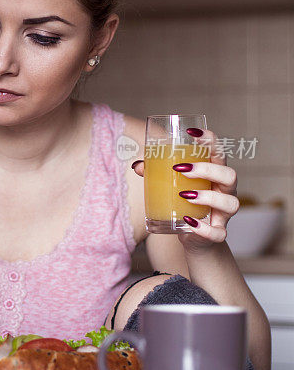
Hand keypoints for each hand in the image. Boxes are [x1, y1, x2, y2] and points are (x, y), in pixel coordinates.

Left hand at [132, 128, 238, 251]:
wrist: (193, 236)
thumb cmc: (184, 203)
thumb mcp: (172, 185)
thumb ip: (157, 173)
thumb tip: (138, 165)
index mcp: (215, 174)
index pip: (219, 152)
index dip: (209, 139)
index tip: (190, 132)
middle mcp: (224, 192)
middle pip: (229, 175)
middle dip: (207, 169)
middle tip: (181, 169)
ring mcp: (224, 214)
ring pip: (231, 203)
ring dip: (208, 197)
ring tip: (184, 195)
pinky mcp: (217, 234)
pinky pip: (218, 234)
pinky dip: (204, 229)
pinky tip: (189, 221)